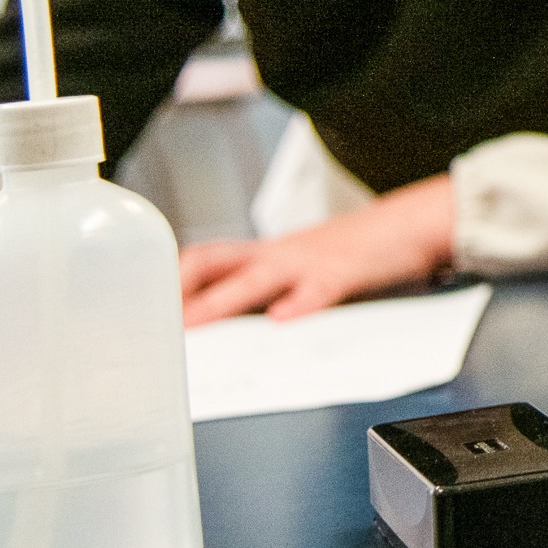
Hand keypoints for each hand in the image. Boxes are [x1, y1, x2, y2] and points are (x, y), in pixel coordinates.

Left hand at [179, 174, 455, 324]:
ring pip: (256, 278)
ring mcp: (310, 261)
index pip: (203, 259)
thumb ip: (270, 290)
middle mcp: (279, 254)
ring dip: (221, 302)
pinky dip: (298, 303)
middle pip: (214, 260)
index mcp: (267, 254)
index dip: (168, 279)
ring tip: (194, 325)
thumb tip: (226, 323)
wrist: (411, 223)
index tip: (135, 303)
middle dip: (180, 289)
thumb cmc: (356, 252)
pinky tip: (282, 319)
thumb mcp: (305, 267)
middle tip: (152, 320)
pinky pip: (318, 288)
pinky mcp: (345, 272)